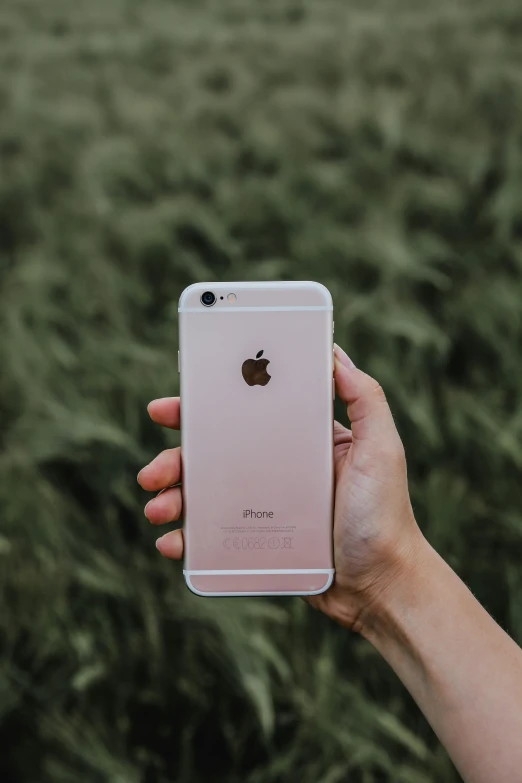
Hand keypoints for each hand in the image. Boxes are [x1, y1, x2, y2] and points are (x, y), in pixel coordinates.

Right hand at [137, 344, 424, 632]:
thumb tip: (333, 351)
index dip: (203, 408)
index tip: (171, 406)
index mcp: (296, 441)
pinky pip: (210, 538)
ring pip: (203, 496)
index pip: (242, 415)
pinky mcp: (255, 544)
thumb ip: (364, 398)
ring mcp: (261, 509)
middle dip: (173, 459)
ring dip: (171, 497)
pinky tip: (173, 543)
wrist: (382, 585)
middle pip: (210, 456)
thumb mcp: (381, 447)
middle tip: (150, 471)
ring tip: (157, 509)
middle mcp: (274, 470)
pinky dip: (185, 538)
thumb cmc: (385, 514)